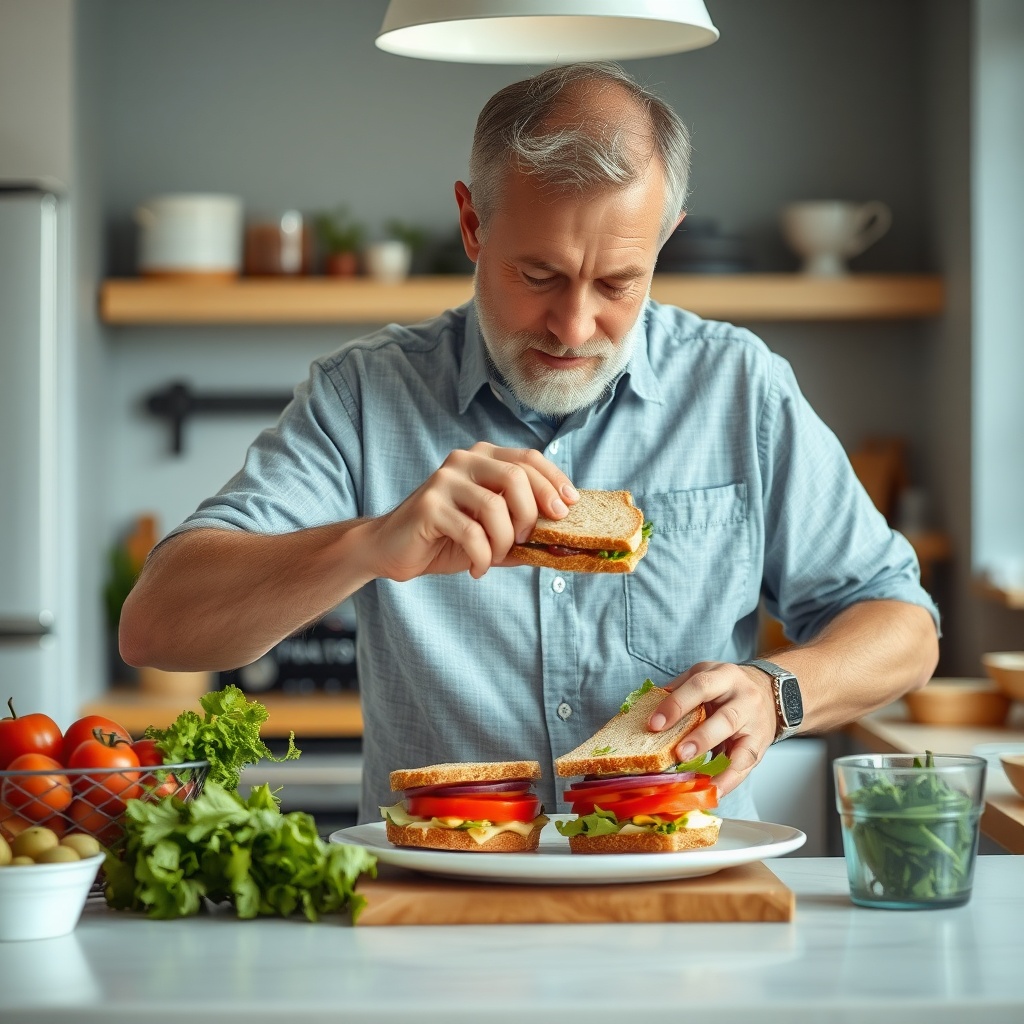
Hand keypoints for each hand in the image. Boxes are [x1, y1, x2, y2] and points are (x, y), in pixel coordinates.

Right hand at [366, 442, 577, 581]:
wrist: (391, 549)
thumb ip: (522, 530)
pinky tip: (477, 568)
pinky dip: (481, 557)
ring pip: (494, 506)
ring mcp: (444, 481)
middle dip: (530, 513)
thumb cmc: (446, 538)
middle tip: (526, 539)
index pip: (529, 458)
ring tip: (495, 558)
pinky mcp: (428, 506)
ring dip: (503, 541)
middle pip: (516, 476)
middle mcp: (464, 461)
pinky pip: (470, 532)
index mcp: (483, 458)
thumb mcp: (491, 532)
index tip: (568, 508)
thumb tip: (562, 543)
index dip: (554, 482)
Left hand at [646, 661, 777, 796]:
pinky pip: (746, 766)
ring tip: (697, 780)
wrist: (768, 690)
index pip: (700, 686)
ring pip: (741, 747)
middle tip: (678, 754)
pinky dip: (729, 781)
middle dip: (701, 738)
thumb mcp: (704, 675)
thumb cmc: (727, 687)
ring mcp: (755, 724)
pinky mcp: (761, 745)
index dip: (676, 705)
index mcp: (724, 676)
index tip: (654, 724)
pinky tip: (713, 791)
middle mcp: (745, 698)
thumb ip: (679, 690)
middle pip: (725, 719)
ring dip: (718, 767)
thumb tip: (651, 710)